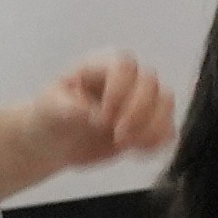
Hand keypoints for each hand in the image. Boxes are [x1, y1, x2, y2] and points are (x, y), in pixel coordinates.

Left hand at [28, 53, 176, 171]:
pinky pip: (168, 129)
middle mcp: (126, 80)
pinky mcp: (147, 126)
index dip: (120, 89)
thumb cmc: (50, 114)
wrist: (54, 141)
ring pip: (166, 104)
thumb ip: (71, 108)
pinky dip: (157, 142)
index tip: (104, 115)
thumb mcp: (50, 107)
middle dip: (137, 112)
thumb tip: (96, 116)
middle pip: (150, 83)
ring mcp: (140, 102)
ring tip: (126, 146)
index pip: (125, 65)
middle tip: (116, 136)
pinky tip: (136, 153)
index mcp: (101, 66)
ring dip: (152, 128)